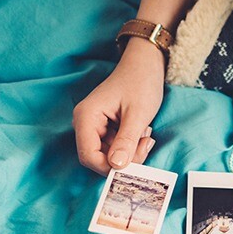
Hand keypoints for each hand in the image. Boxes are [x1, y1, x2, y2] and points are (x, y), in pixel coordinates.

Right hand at [72, 37, 165, 174]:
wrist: (145, 66)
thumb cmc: (141, 83)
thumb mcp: (138, 114)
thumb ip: (126, 141)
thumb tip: (117, 166)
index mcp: (86, 117)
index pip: (88, 155)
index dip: (107, 167)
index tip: (132, 167)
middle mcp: (86, 123)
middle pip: (98, 158)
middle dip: (124, 159)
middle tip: (145, 143)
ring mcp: (95, 127)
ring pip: (110, 155)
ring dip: (131, 152)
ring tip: (145, 133)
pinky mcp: (106, 129)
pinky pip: (116, 148)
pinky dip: (131, 146)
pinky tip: (142, 132)